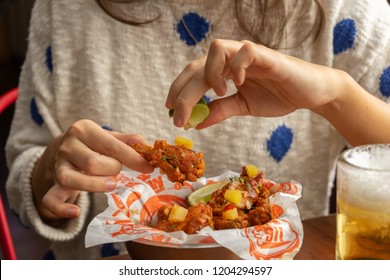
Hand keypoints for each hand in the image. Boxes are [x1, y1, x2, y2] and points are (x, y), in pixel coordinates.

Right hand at [32, 119, 153, 220]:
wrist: (63, 149)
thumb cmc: (93, 144)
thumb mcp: (109, 137)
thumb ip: (128, 141)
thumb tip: (146, 146)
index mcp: (83, 129)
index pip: (111, 146)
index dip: (132, 158)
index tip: (148, 167)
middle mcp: (67, 145)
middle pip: (93, 163)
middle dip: (112, 170)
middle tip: (117, 170)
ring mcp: (58, 165)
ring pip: (72, 179)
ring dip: (95, 185)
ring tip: (111, 185)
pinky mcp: (53, 184)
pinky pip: (51, 199)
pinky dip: (62, 208)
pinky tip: (76, 212)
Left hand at [166, 39, 340, 127]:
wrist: (309, 94)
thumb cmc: (278, 96)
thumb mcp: (243, 107)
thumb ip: (221, 111)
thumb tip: (196, 123)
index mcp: (225, 70)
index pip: (194, 75)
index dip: (178, 90)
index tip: (169, 109)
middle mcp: (232, 59)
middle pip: (198, 65)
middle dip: (184, 90)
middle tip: (178, 114)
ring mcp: (249, 54)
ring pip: (217, 48)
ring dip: (210, 74)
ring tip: (217, 93)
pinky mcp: (267, 55)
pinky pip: (245, 51)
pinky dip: (237, 67)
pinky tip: (238, 84)